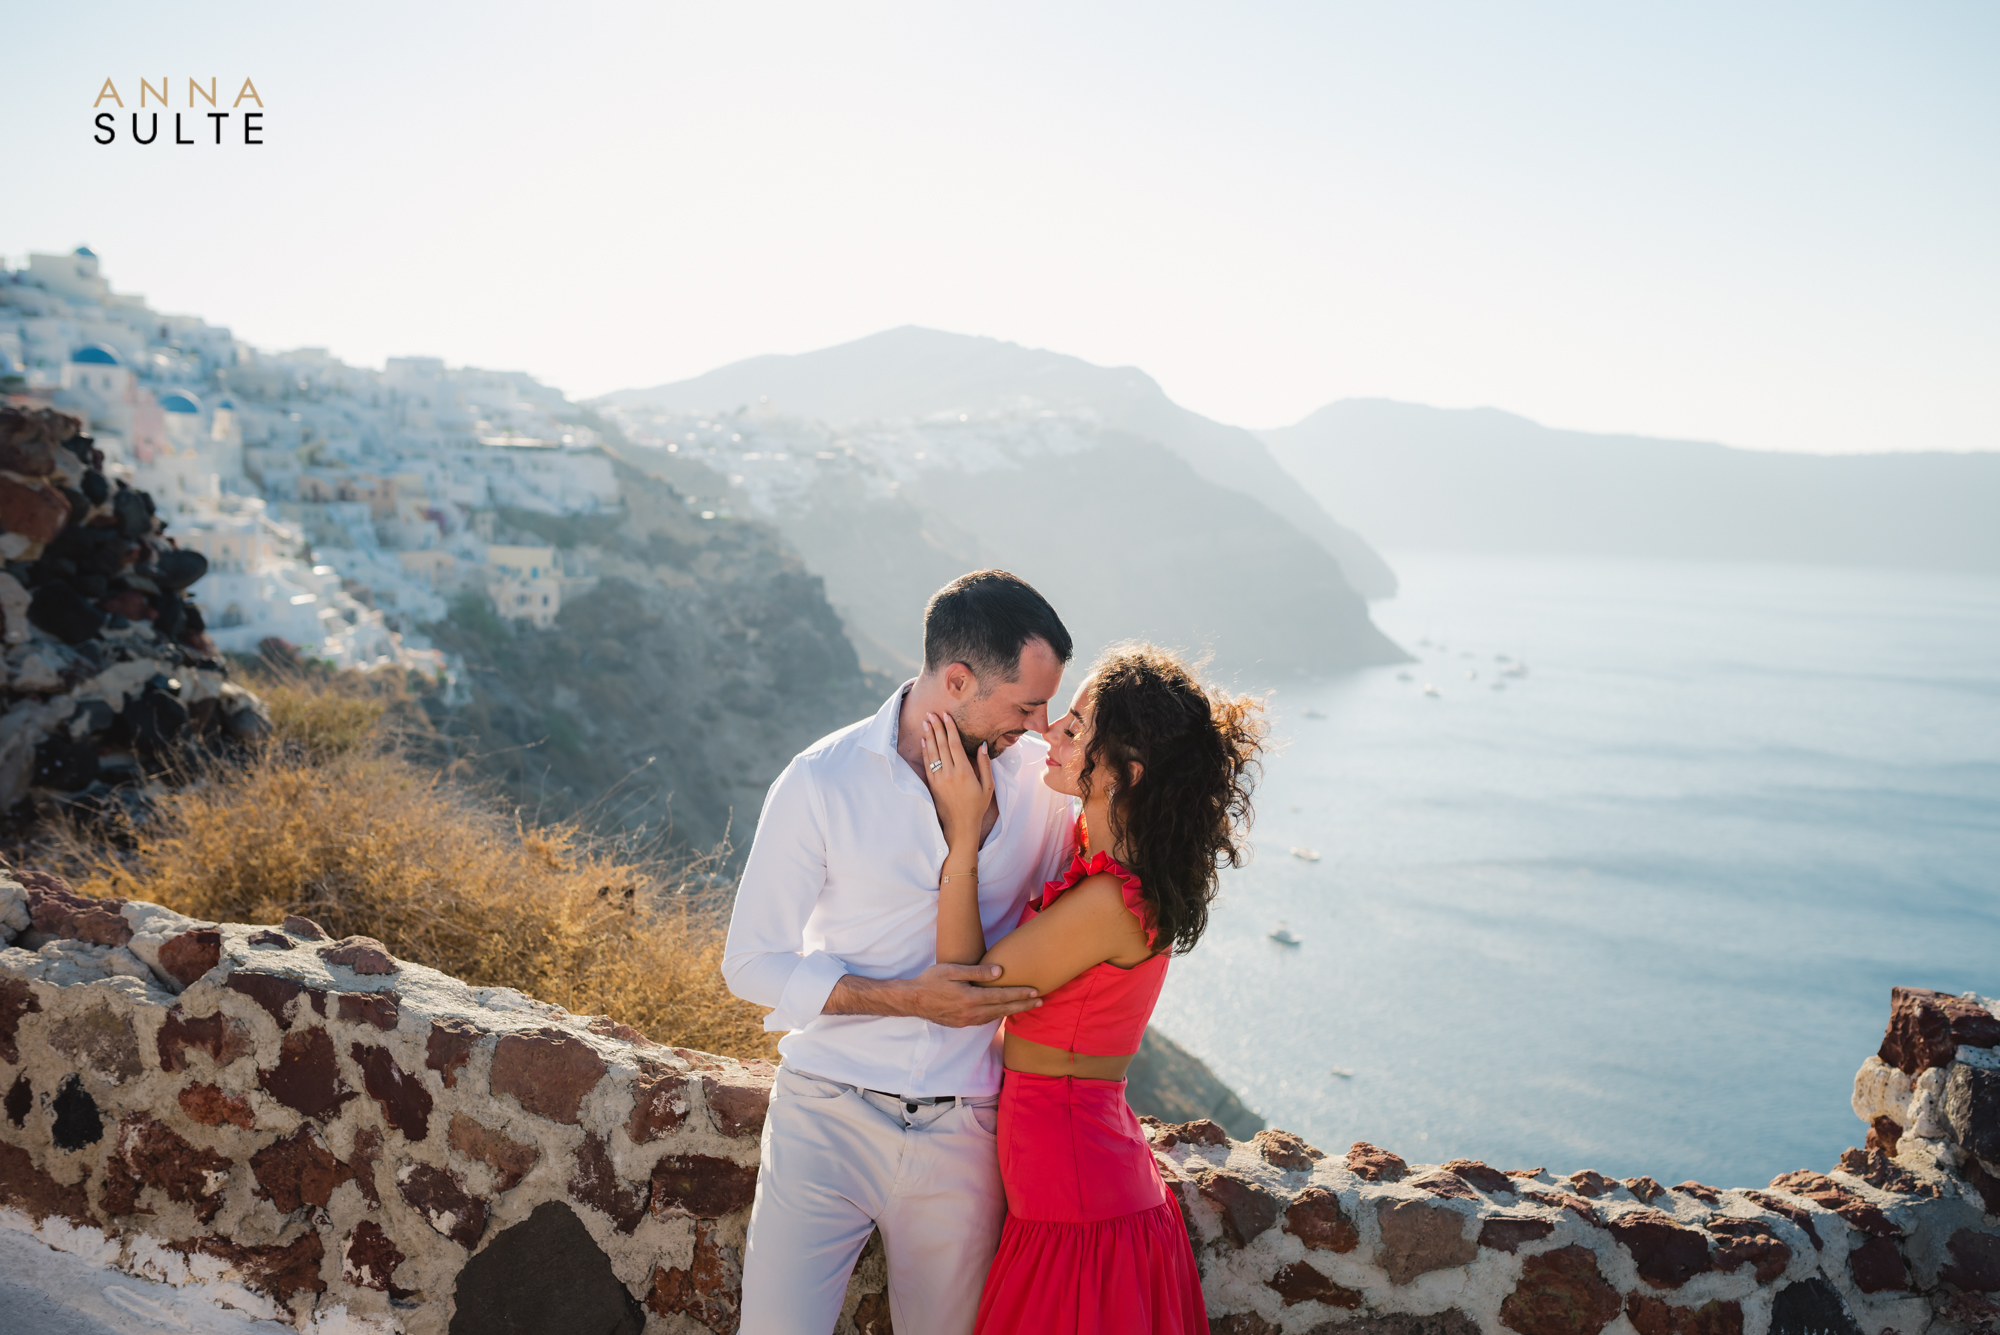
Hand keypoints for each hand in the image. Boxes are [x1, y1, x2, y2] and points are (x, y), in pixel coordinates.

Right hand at [826, 964, 1039, 1027]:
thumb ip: (977, 971)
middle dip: (1023, 1005)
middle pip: (1003, 1009)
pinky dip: (998, 1016)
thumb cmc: (931, 980)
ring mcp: (967, 1020)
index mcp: (971, 997)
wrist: (913, 1000)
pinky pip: (985, 1020)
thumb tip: (1000, 972)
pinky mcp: (962, 1024)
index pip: (1002, 996)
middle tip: (1041, 1001)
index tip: (1036, 992)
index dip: (1020, 994)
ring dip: (1013, 1011)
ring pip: (996, 1016)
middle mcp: (971, 1012)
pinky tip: (1004, 1011)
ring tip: (1028, 1006)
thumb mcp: (952, 970)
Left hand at [918, 711, 992, 843]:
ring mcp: (939, 779)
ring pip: (932, 753)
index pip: (954, 744)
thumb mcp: (988, 786)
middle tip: (932, 713)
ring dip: (929, 736)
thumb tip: (983, 746)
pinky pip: (927, 764)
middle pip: (941, 745)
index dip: (949, 728)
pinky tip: (924, 741)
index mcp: (964, 772)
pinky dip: (925, 751)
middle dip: (936, 727)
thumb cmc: (977, 807)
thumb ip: (985, 765)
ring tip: (926, 722)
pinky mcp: (932, 785)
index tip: (946, 716)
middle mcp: (949, 773)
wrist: (960, 826)